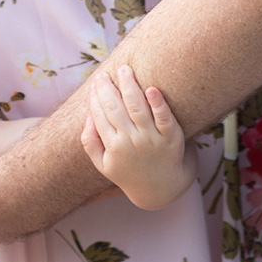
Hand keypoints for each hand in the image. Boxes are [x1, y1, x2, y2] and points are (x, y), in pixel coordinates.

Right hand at [81, 65, 190, 210]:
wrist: (161, 190)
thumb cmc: (129, 174)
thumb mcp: (103, 164)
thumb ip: (90, 142)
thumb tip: (88, 116)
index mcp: (113, 146)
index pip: (100, 115)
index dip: (96, 97)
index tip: (95, 84)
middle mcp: (131, 142)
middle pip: (116, 108)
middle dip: (108, 88)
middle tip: (105, 73)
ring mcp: (152, 140)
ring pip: (138, 108)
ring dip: (130, 86)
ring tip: (125, 70)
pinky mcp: (173, 139)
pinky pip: (165, 119)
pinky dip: (158, 103)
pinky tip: (152, 89)